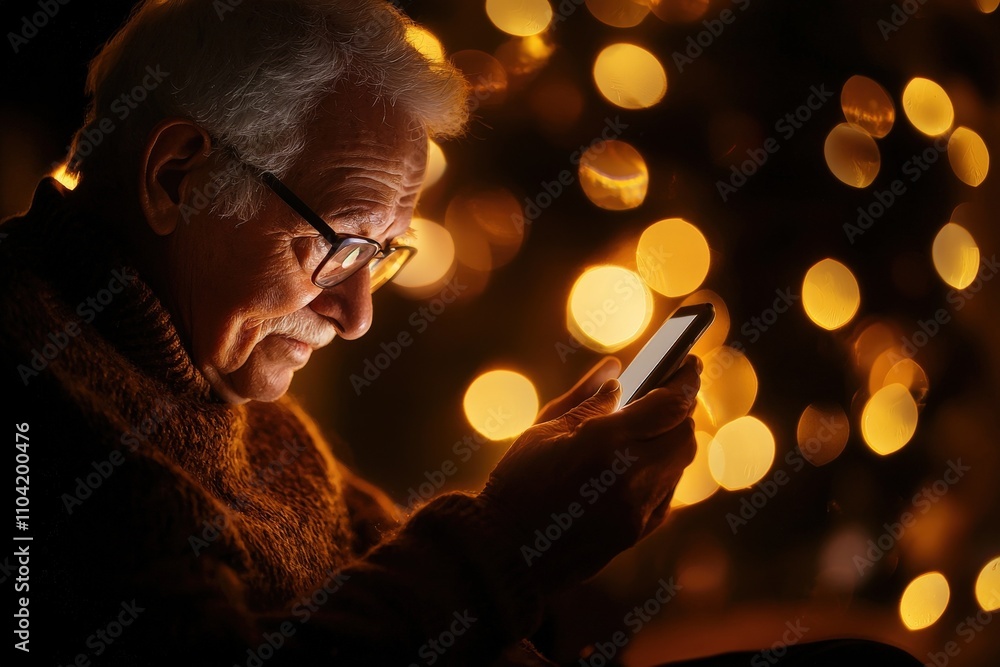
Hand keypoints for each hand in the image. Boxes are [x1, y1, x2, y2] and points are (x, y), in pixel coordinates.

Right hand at [479, 356, 700, 593]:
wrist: (505, 552)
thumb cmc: (517, 485)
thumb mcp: (545, 431)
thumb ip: (587, 401)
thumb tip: (616, 374)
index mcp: (605, 442)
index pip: (670, 404)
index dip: (686, 380)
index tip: (690, 363)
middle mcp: (631, 475)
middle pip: (684, 434)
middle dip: (681, 411)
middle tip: (667, 395)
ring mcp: (638, 508)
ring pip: (679, 464)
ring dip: (671, 441)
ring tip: (649, 428)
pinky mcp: (637, 532)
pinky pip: (666, 493)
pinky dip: (661, 472)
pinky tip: (638, 464)